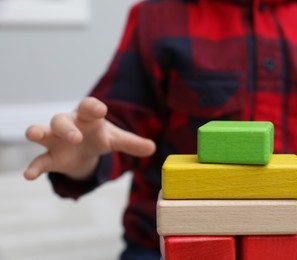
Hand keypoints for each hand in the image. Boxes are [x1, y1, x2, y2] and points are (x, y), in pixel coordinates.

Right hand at [24, 97, 155, 180]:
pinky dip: (34, 167)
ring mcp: (56, 140)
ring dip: (39, 132)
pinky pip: (39, 160)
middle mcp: (69, 125)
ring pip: (43, 132)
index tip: (101, 110)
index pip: (89, 106)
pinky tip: (29, 176)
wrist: (83, 148)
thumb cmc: (98, 137)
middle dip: (67, 128)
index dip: (94, 107)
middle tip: (77, 137)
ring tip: (35, 133)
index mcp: (88, 117)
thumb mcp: (115, 139)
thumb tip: (153, 149)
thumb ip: (132, 143)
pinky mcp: (51, 157)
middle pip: (61, 120)